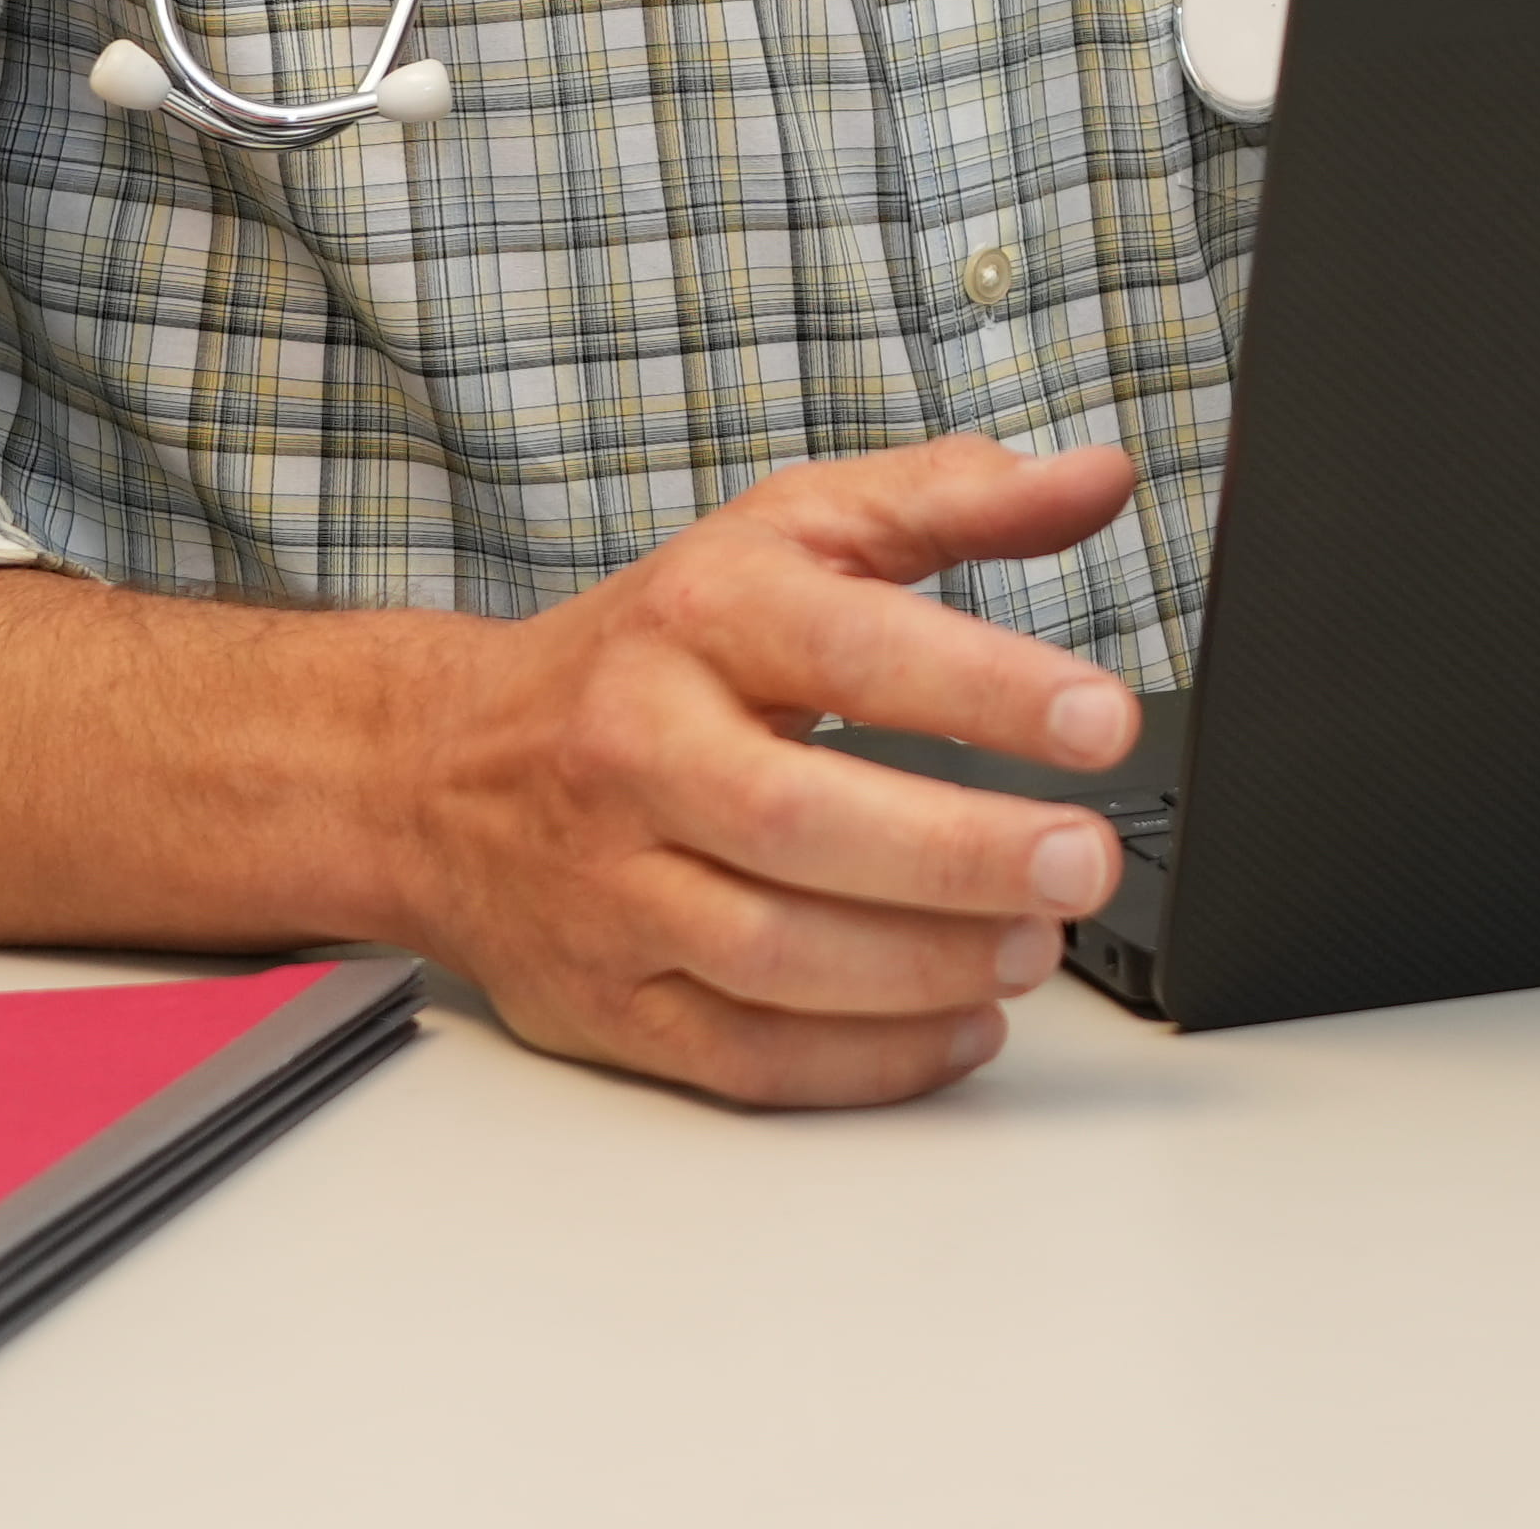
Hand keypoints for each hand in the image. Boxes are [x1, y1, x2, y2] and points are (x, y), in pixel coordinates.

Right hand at [386, 431, 1151, 1108]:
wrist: (438, 768)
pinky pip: (745, 1057)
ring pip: (775, 955)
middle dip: (961, 854)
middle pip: (804, 822)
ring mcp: (612, 889)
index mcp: (700, 619)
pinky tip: (962, 1028)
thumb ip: (952, 501)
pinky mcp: (606, 1003)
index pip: (851, 650)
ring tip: (1035, 948)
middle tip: (1083, 863)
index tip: (1101, 720)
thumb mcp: (790, 533)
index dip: (986, 689)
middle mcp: (640, 752)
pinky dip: (868, 1062)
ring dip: (925, 968)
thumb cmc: (649, 648)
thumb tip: (1101, 477)